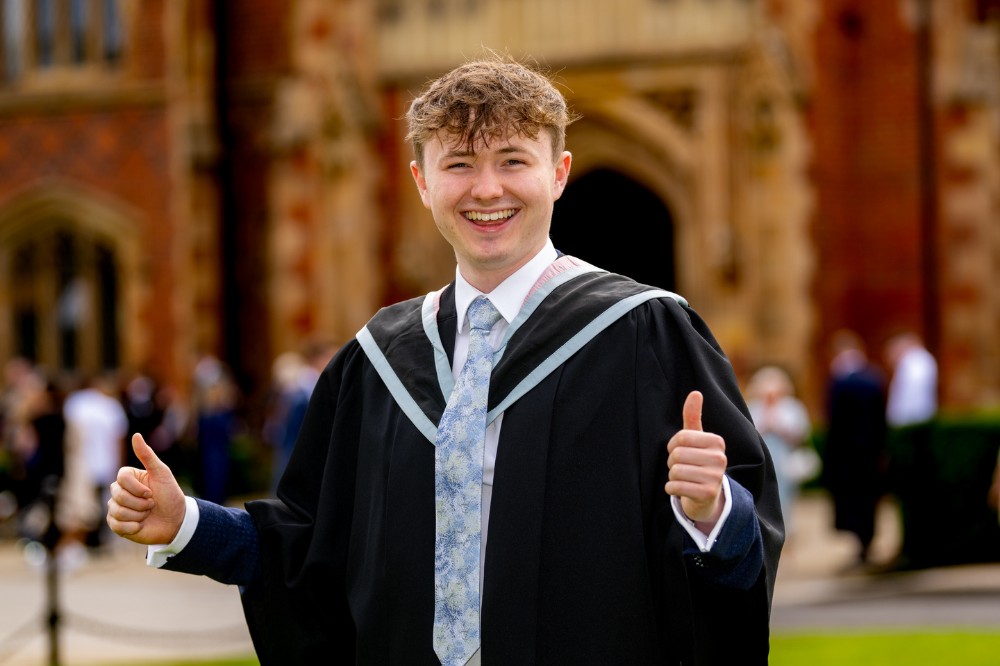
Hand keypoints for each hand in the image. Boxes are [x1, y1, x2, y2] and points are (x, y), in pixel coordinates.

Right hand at [106, 433, 186, 544]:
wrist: (176, 521)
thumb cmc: (170, 495)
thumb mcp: (161, 473)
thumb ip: (147, 455)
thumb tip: (136, 435)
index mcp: (128, 478)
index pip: (121, 478)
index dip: (137, 488)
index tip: (151, 492)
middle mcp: (119, 491)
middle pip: (118, 495)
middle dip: (140, 503)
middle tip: (151, 504)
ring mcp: (116, 508)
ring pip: (117, 511)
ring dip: (138, 515)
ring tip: (147, 514)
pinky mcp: (116, 524)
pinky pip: (115, 524)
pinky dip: (132, 527)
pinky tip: (141, 525)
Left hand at [665, 391, 726, 526]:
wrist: (707, 496)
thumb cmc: (698, 461)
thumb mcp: (696, 439)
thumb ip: (693, 417)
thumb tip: (695, 393)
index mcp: (717, 442)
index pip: (681, 437)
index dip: (673, 445)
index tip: (679, 451)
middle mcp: (720, 458)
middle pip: (677, 454)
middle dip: (672, 462)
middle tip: (681, 467)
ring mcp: (716, 477)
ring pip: (675, 471)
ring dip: (672, 476)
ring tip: (683, 478)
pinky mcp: (708, 494)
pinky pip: (676, 487)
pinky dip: (671, 488)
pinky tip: (679, 489)